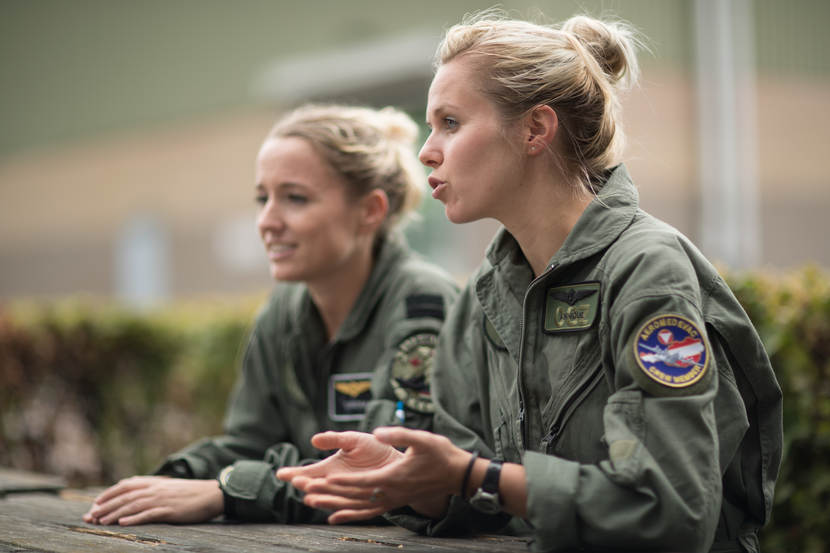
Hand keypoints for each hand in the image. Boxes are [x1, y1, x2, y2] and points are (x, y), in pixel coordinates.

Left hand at [82, 476, 223, 525]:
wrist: (212, 494)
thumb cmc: (191, 493)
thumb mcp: (170, 487)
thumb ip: (153, 488)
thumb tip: (137, 494)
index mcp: (154, 482)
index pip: (126, 485)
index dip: (108, 494)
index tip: (95, 503)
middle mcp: (155, 489)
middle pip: (124, 497)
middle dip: (105, 507)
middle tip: (89, 517)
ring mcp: (162, 499)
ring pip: (132, 506)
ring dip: (114, 514)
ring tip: (100, 522)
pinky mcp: (170, 510)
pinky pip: (148, 514)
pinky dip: (134, 519)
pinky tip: (123, 524)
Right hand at [276, 430, 401, 520]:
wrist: (396, 461)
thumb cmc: (374, 449)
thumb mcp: (353, 439)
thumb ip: (335, 439)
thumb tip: (314, 439)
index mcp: (330, 468)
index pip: (308, 473)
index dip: (294, 473)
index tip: (282, 473)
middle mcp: (336, 484)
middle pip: (316, 486)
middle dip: (306, 484)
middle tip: (298, 481)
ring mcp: (349, 494)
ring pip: (331, 499)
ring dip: (320, 499)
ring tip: (310, 497)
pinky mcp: (363, 501)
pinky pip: (351, 509)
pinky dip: (342, 513)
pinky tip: (333, 517)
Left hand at [279, 427, 469, 523]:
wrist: (457, 475)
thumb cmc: (440, 454)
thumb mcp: (423, 438)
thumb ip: (399, 434)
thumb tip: (377, 432)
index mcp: (394, 477)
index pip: (364, 482)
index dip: (344, 481)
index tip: (324, 478)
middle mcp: (390, 492)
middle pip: (355, 496)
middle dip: (329, 493)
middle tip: (305, 490)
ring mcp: (392, 499)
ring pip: (357, 506)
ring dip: (333, 504)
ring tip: (310, 501)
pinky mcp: (394, 501)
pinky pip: (368, 512)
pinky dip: (350, 515)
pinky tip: (334, 517)